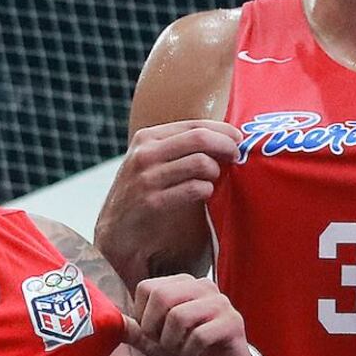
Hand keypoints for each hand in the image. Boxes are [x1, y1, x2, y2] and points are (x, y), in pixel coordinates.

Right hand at [97, 120, 241, 266]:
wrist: (117, 231)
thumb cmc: (141, 192)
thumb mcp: (151, 161)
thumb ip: (177, 147)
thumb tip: (222, 138)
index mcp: (147, 137)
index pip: (194, 124)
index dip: (222, 130)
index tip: (238, 138)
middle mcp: (145, 154)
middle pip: (199, 139)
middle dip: (225, 146)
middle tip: (237, 156)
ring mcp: (147, 178)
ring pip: (199, 163)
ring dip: (216, 171)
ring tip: (215, 178)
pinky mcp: (152, 202)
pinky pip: (193, 189)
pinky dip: (206, 189)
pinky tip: (206, 193)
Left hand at [128, 274, 253, 355]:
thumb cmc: (187, 355)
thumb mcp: (155, 344)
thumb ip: (135, 330)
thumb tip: (111, 320)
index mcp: (182, 284)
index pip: (147, 288)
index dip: (143, 317)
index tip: (154, 335)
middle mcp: (202, 286)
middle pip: (161, 296)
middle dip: (154, 329)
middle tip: (163, 345)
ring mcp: (220, 302)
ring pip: (179, 316)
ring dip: (172, 344)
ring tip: (180, 352)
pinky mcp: (233, 322)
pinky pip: (199, 335)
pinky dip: (189, 353)